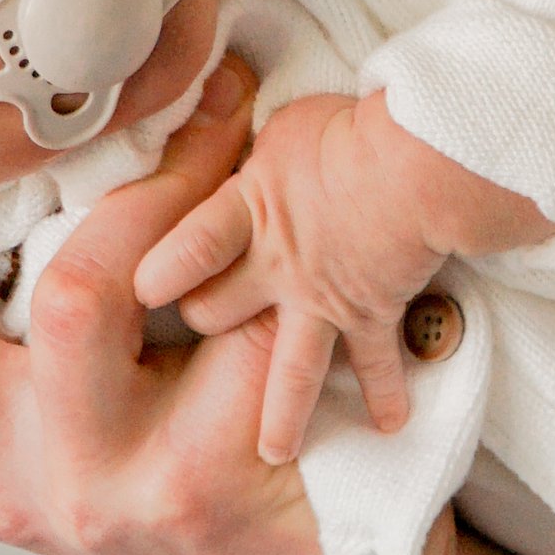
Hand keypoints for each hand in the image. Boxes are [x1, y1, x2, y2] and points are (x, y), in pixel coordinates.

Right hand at [0, 57, 400, 554]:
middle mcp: (13, 478)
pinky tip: (300, 186)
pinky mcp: (197, 487)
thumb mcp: (119, 389)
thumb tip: (3, 129)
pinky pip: (223, 321)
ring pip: (77, 293)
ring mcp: (97, 493)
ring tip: (225, 101)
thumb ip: (48, 298)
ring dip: (161, 179)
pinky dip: (266, 239)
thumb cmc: (241, 458)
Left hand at [133, 89, 550, 463]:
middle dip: (203, 319)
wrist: (417, 167)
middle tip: (196, 326)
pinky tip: (391, 423)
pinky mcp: (369, 313)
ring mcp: (319, 299)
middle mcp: (272, 267)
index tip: (137, 288)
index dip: (156, 270)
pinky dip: (386, 392)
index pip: (182, 250)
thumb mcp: (284, 124)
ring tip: (273, 451)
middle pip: (214, 312)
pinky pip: (375, 363)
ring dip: (280, 411)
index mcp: (244, 213)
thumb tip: (221, 103)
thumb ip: (248, 138)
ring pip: (287, 368)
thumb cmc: (351, 133)